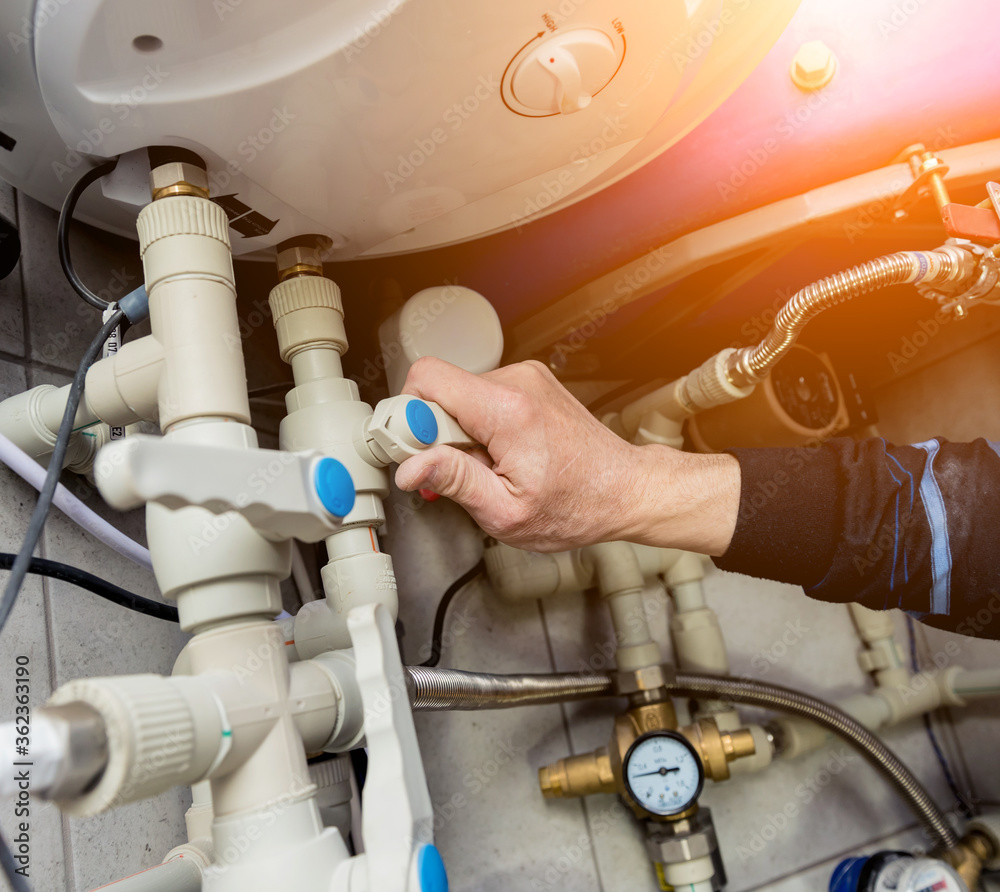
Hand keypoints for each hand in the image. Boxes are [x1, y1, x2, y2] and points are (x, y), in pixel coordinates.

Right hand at [394, 358, 739, 554]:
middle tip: (457, 471)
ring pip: (460, 395)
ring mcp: (526, 379)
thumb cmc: (577, 505)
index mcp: (508, 410)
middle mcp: (517, 382)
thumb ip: (455, 482)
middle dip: (435, 433)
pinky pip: (481, 397)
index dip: (409, 417)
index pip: (427, 379)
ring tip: (488, 467)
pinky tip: (500, 455)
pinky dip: (479, 426)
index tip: (416, 452)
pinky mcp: (530, 384)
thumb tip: (411, 468)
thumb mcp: (506, 512)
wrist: (624, 488)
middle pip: (441, 389)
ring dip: (460, 432)